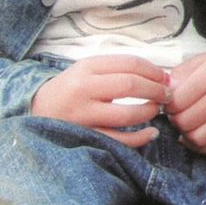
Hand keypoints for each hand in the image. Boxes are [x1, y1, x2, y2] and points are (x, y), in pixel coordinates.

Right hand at [31, 55, 171, 146]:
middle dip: (156, 90)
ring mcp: (85, 116)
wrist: (37, 113)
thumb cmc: (69, 91)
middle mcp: (84, 90)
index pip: (128, 64)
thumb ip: (114, 70)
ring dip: (149, 112)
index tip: (166, 77)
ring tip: (156, 110)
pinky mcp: (87, 138)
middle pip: (130, 85)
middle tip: (168, 95)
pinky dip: (140, 138)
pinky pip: (120, 140)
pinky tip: (151, 133)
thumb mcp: (85, 71)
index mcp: (86, 68)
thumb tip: (155, 75)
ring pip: (127, 115)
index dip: (153, 70)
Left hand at [165, 45, 205, 153]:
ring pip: (197, 138)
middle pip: (185, 122)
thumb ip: (180, 75)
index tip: (169, 102)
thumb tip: (161, 92)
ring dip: (186, 135)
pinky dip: (199, 145)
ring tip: (188, 124)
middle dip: (175, 121)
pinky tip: (197, 134)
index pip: (177, 100)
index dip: (167, 105)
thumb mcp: (205, 60)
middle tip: (178, 114)